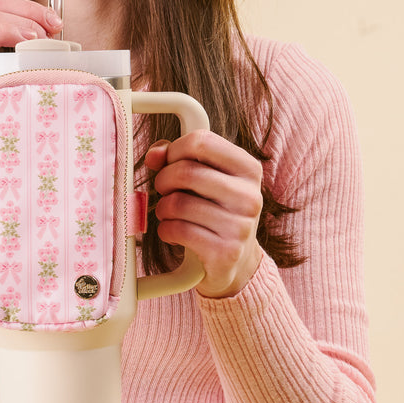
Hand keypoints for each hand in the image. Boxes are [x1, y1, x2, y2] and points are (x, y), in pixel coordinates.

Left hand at [144, 131, 263, 297]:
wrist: (234, 261)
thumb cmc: (212, 209)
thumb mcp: (204, 177)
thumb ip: (176, 157)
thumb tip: (153, 155)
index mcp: (248, 169)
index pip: (201, 141)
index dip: (175, 150)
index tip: (169, 162)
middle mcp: (249, 196)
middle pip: (186, 172)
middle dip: (163, 181)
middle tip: (163, 190)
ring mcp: (241, 226)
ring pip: (178, 203)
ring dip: (162, 208)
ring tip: (168, 213)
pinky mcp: (225, 252)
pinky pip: (178, 230)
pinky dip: (165, 230)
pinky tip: (172, 232)